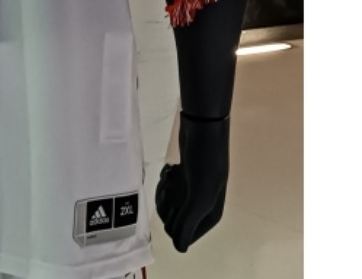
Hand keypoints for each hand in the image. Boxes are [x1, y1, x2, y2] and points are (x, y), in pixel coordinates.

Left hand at [155, 113, 229, 252]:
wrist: (203, 127)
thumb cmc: (205, 160)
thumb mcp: (199, 194)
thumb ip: (188, 222)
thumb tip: (179, 249)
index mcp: (210, 215)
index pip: (183, 235)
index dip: (173, 221)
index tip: (173, 201)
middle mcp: (202, 205)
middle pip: (173, 219)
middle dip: (167, 203)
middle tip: (171, 185)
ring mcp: (192, 190)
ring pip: (168, 202)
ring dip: (165, 189)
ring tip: (171, 175)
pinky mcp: (184, 176)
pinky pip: (168, 187)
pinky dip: (166, 178)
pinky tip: (171, 169)